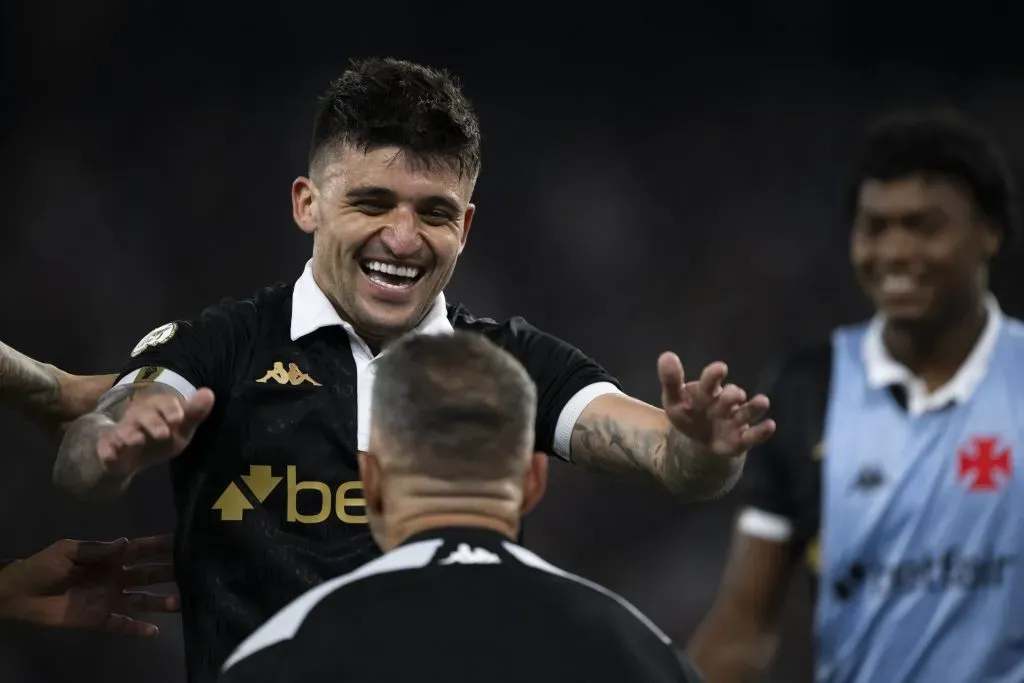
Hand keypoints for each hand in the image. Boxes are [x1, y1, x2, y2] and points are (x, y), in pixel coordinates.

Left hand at [0, 534, 178, 635]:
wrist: (19, 595)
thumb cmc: (43, 566)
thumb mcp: (69, 550)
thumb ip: (98, 549)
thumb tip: (127, 543)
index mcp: (110, 558)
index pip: (141, 550)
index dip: (161, 545)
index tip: (184, 540)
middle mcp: (116, 577)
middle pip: (149, 574)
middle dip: (171, 571)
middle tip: (196, 570)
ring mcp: (110, 599)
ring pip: (143, 600)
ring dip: (162, 602)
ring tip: (184, 602)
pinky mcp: (100, 620)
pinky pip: (123, 624)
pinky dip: (138, 629)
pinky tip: (155, 632)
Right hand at [97, 388, 214, 477]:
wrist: (135, 460)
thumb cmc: (161, 440)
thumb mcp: (181, 429)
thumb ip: (194, 414)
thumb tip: (208, 392)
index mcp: (157, 408)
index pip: (163, 402)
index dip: (170, 409)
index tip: (179, 419)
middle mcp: (138, 416)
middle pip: (143, 414)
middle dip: (152, 422)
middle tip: (163, 434)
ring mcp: (122, 430)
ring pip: (123, 429)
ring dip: (130, 433)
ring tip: (138, 440)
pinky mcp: (108, 445)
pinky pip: (105, 446)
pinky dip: (107, 450)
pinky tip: (111, 455)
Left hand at [658, 352, 775, 457]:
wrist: (700, 440)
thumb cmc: (689, 414)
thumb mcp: (674, 401)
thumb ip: (671, 381)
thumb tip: (666, 355)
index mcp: (707, 391)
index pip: (711, 379)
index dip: (715, 374)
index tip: (720, 369)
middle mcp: (725, 402)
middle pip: (732, 396)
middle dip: (733, 395)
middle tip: (733, 396)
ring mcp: (736, 420)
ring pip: (748, 411)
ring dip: (755, 407)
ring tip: (763, 401)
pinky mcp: (742, 439)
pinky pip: (754, 435)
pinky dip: (762, 431)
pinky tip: (770, 425)